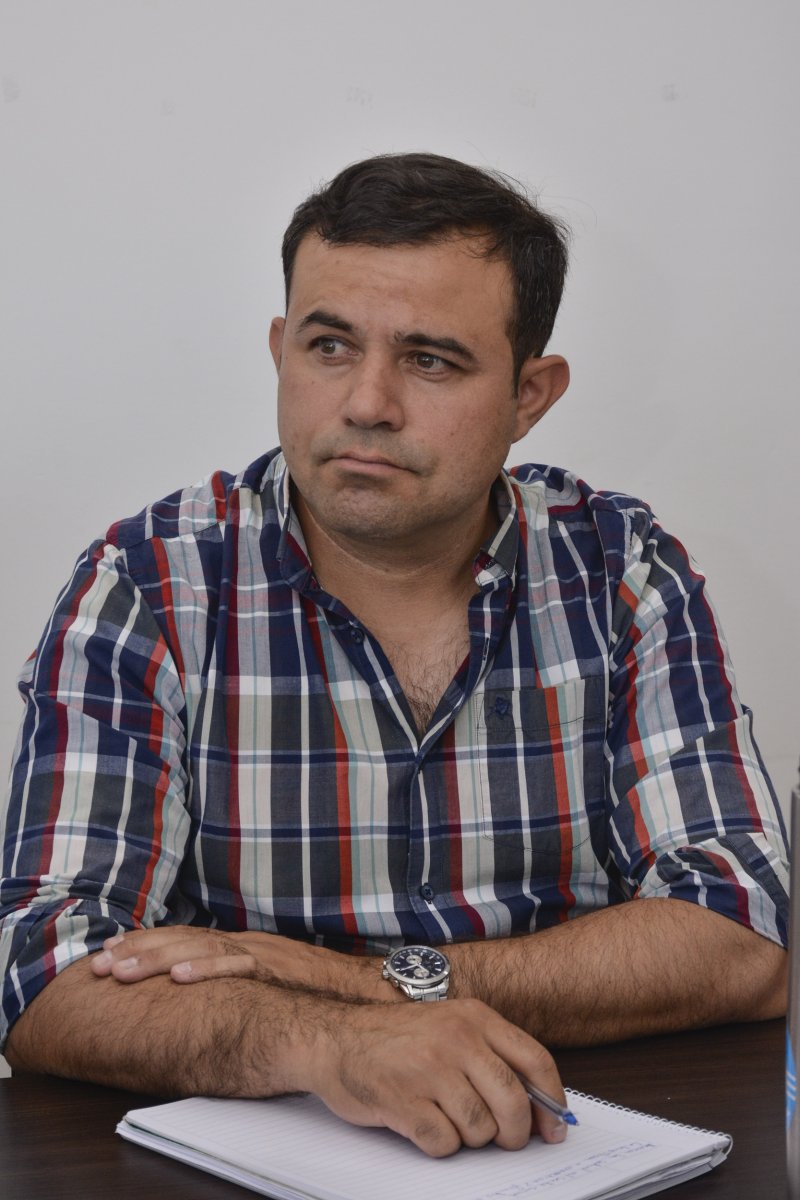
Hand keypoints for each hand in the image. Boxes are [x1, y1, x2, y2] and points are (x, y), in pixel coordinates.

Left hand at [90, 926, 391, 1002]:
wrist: (364, 983)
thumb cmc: (316, 985)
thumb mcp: (269, 976)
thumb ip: (238, 975)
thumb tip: (201, 987)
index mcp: (239, 942)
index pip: (182, 937)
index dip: (144, 944)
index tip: (108, 952)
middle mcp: (244, 940)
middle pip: (181, 939)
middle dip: (137, 951)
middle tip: (99, 964)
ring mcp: (259, 950)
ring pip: (199, 949)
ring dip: (156, 959)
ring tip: (122, 971)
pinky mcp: (276, 965)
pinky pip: (236, 966)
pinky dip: (205, 969)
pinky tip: (178, 977)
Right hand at [297, 996, 568, 1156]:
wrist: (335, 1038)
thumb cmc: (397, 1038)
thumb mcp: (451, 1026)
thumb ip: (492, 1055)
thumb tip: (537, 1107)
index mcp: (475, 1017)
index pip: (535, 1061)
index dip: (551, 1102)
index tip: (554, 1127)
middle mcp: (456, 1039)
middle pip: (513, 1103)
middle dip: (513, 1133)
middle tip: (502, 1139)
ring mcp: (429, 1070)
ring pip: (480, 1129)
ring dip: (470, 1138)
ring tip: (448, 1119)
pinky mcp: (404, 1101)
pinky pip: (444, 1143)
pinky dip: (439, 1145)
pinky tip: (424, 1125)